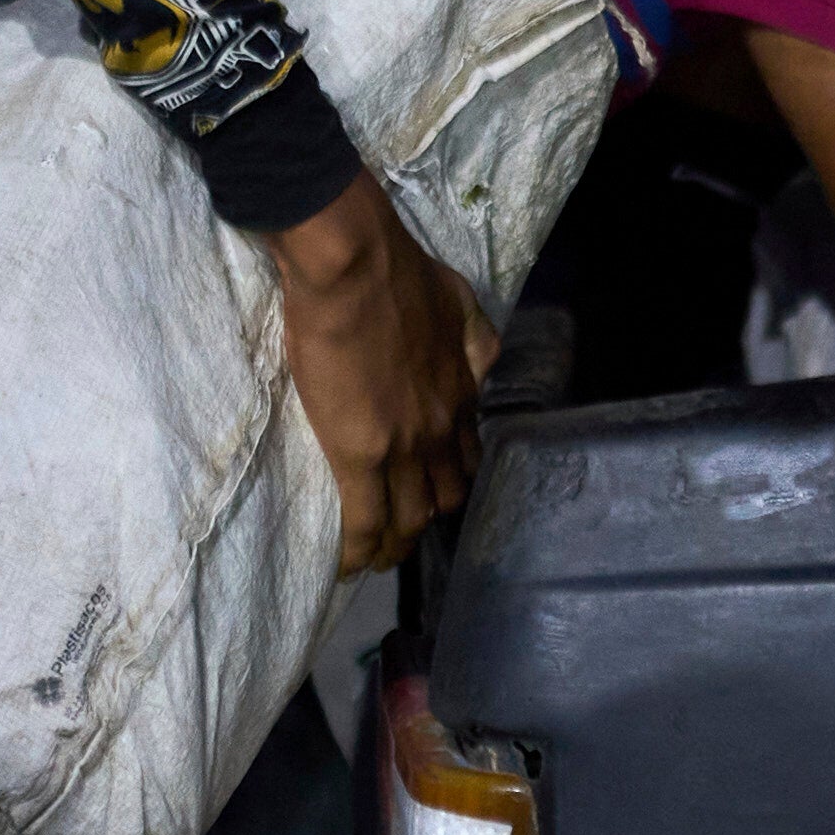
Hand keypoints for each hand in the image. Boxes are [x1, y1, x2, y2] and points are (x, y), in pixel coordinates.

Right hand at [264, 180, 487, 579]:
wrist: (353, 266)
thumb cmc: (396, 272)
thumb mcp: (460, 301)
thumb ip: (473, 338)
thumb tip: (482, 364)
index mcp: (461, 393)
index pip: (465, 452)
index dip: (451, 476)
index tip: (435, 486)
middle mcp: (441, 428)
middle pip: (445, 494)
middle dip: (428, 517)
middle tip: (407, 530)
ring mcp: (404, 446)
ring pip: (410, 518)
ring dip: (396, 545)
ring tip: (380, 559)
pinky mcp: (361, 454)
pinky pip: (366, 520)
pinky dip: (361, 550)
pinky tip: (352, 567)